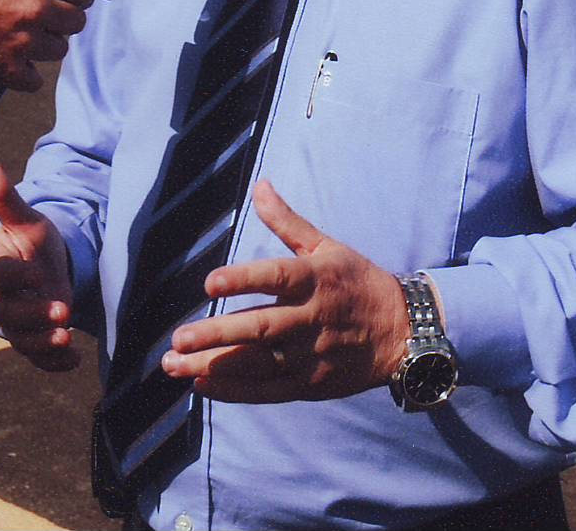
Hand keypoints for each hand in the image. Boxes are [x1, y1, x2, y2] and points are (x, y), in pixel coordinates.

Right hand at [0, 0, 92, 91]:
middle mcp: (35, 8)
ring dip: (45, 50)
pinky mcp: (9, 71)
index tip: (76, 2)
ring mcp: (24, 42)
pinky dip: (24, 77)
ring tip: (24, 46)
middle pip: (76, 22)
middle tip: (49, 26)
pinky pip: (34, 80)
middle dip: (64, 24)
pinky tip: (11, 69)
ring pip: (59, 51)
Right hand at [0, 159, 79, 371]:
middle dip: (35, 316)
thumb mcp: (26, 219)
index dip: (17, 276)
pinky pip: (38, 358)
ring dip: (44, 343)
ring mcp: (17, 324)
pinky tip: (75, 359)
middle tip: (64, 312)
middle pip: (9, 314)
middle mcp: (3, 301)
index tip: (38, 274)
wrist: (41, 268)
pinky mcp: (34, 340)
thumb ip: (6, 199)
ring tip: (67, 338)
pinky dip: (54, 363)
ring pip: (23, 340)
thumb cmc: (31, 242)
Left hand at [161, 181, 410, 403]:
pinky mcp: (309, 385)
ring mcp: (308, 356)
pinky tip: (201, 385)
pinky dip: (234, 391)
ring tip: (174, 365)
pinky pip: (266, 390)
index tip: (209, 283)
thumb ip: (288, 221)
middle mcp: (310, 319)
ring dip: (212, 365)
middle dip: (215, 334)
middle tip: (177, 339)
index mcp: (315, 279)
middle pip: (259, 327)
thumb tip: (260, 185)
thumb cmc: (357, 282)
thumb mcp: (327, 246)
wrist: (401, 332)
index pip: (275, 278)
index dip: (242, 280)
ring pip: (256, 363)